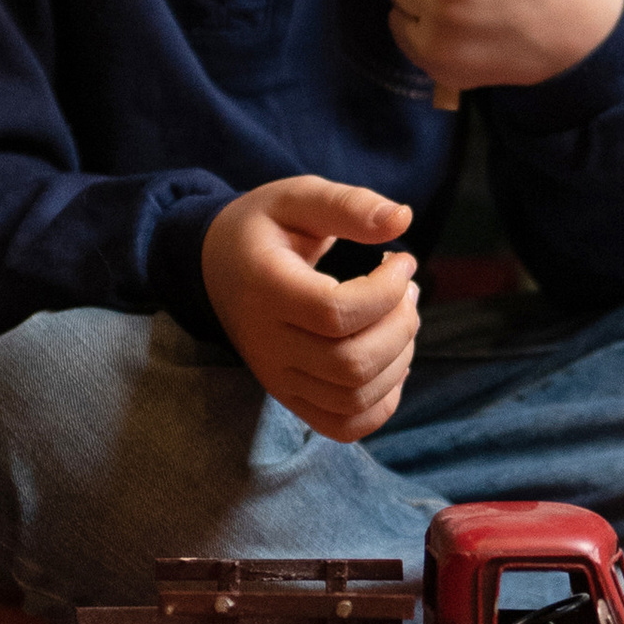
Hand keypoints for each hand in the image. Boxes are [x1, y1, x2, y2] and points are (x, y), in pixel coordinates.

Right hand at [203, 177, 417, 444]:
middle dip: (400, 325)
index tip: (401, 261)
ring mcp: (277, 378)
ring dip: (399, 359)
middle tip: (406, 290)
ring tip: (399, 317)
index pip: (335, 313)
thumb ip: (348, 205)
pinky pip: (345, 425)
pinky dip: (382, 400)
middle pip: (351, 363)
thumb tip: (403, 219)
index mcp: (265, 289)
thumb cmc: (264, 229)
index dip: (385, 292)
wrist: (217, 268)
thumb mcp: (298, 198)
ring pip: (355, 398)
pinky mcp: (290, 398)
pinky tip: (388, 357)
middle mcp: (267, 345)